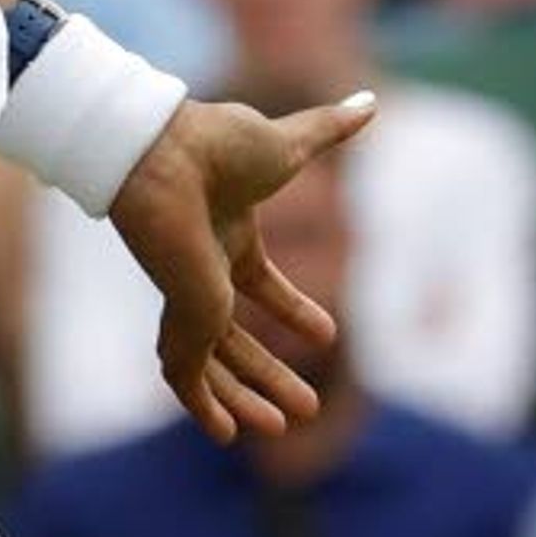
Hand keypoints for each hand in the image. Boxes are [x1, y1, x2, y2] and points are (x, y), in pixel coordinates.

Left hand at [107, 90, 374, 445]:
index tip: (327, 334)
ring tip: (285, 426)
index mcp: (229, 234)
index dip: (292, 310)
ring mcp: (189, 292)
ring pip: (213, 363)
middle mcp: (206, 268)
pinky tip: (229, 434)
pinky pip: (184, 374)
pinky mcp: (179, 313)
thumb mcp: (288, 145)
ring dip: (248, 398)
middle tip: (306, 405)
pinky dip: (204, 405)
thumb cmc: (216, 144)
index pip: (261, 284)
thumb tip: (372, 102)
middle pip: (237, 336)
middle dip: (270, 372)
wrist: (163, 154)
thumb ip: (329, 130)